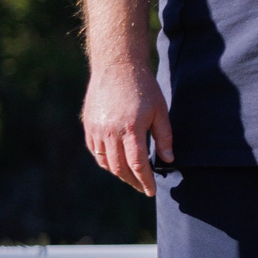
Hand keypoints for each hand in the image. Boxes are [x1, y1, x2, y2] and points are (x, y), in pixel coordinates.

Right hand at [81, 61, 172, 196]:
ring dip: (118, 173)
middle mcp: (110, 132)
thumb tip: (168, 160)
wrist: (117, 66)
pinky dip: (104, 161)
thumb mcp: (160, 111)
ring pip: (105, 162)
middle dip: (132, 181)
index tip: (151, 191)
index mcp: (131, 129)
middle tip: (142, 188)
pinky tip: (116, 163)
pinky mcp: (88, 125)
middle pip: (119, 167)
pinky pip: (95, 151)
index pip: (138, 165)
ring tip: (131, 177)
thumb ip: (164, 137)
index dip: (145, 181)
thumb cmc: (143, 88)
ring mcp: (96, 129)